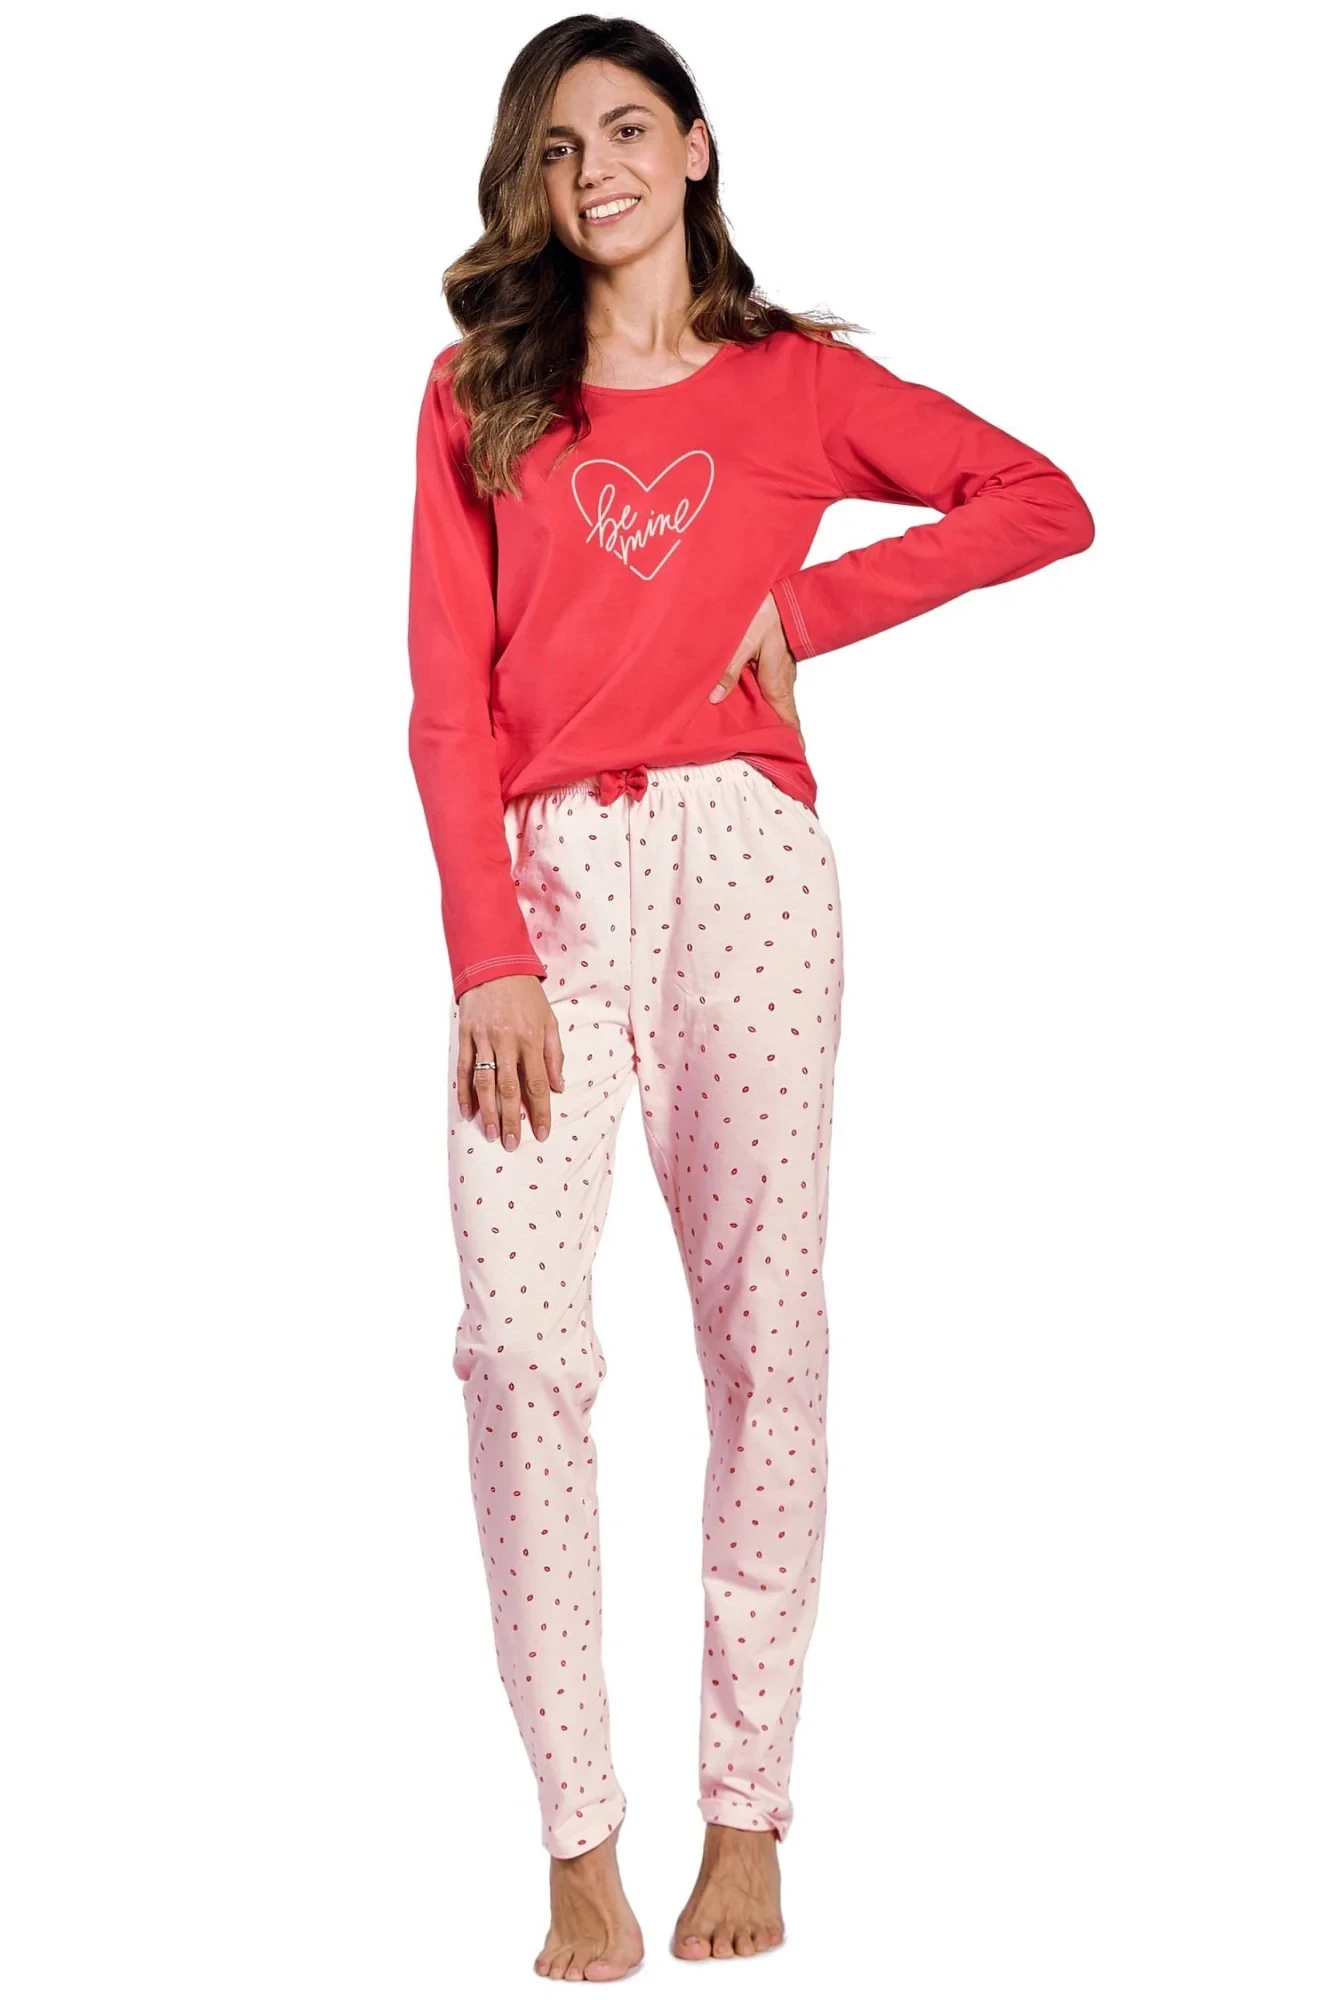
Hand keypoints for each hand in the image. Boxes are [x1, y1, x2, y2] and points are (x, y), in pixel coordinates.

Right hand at [456, 975, 564, 1148]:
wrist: (494, 964)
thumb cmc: (526, 995)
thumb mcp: (549, 1020)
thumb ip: (554, 1055)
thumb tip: (558, 1088)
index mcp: (530, 1039)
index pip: (536, 1083)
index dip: (539, 1111)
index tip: (540, 1133)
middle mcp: (506, 1041)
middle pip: (509, 1088)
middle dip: (511, 1119)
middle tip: (512, 1144)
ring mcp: (483, 1039)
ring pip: (485, 1082)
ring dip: (488, 1111)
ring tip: (492, 1134)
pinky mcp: (465, 1035)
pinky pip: (463, 1069)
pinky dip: (465, 1092)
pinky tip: (468, 1112)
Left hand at [708, 591, 804, 749]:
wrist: (781, 596)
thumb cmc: (766, 615)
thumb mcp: (742, 642)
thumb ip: (729, 670)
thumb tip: (716, 697)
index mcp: (776, 684)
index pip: (788, 722)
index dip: (790, 742)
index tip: (792, 760)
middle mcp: (781, 684)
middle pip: (780, 718)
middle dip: (776, 738)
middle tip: (767, 757)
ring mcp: (780, 676)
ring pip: (774, 705)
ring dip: (767, 721)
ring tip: (753, 739)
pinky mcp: (774, 667)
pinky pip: (769, 691)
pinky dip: (762, 704)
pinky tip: (747, 708)